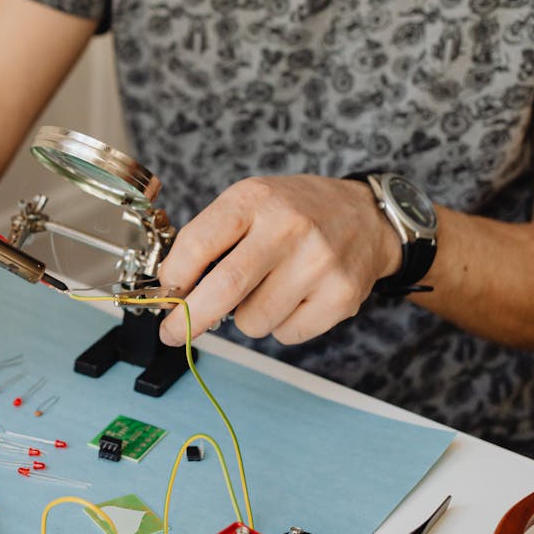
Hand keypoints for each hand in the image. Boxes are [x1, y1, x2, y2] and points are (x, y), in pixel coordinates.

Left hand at [156, 175, 399, 346]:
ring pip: (252, 321)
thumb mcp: (251, 202)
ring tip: (267, 289)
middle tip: (172, 333)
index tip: (166, 294)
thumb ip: (210, 237)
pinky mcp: (341, 296)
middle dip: (189, 320)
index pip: (199, 243)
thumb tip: (172, 290)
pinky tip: (295, 297)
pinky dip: (280, 325)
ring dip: (246, 318)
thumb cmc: (294, 212)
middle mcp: (289, 228)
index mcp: (255, 199)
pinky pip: (285, 334)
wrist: (366, 216)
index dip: (174, 277)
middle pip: (225, 289)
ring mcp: (318, 263)